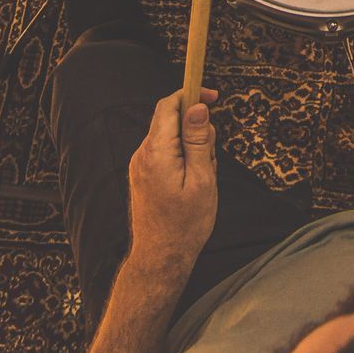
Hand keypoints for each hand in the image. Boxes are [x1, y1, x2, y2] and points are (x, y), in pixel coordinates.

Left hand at [127, 87, 218, 267]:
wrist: (160, 258)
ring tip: (202, 179)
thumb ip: (198, 141)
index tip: (214, 95)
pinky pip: (165, 153)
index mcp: (156, 152)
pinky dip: (182, 159)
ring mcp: (139, 165)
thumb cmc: (185, 223)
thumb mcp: (202, 179)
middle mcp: (142, 154)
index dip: (191, 94)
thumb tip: (197, 106)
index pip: (169, 106)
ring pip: (170, 138)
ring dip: (191, 148)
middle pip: (171, 120)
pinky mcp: (142, 174)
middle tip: (211, 159)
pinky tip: (191, 184)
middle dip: (196, 130)